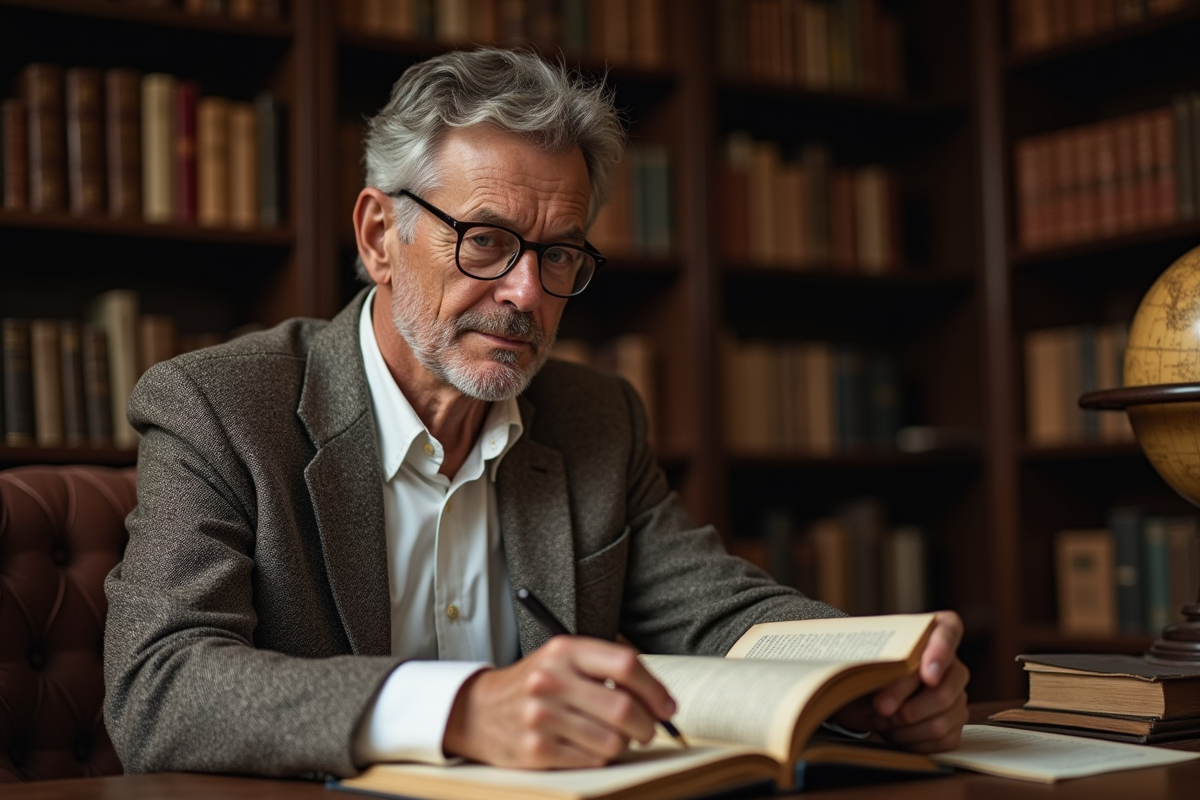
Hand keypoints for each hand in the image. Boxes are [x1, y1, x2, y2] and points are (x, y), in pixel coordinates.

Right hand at [442, 635, 676, 767]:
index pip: (625, 664)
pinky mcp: (536, 749)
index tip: (667, 706)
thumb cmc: (534, 683)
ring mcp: (541, 716)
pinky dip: (599, 758)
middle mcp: (551, 679)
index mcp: (565, 650)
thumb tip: (660, 698)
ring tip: (611, 738)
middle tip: (647, 730)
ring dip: (622, 745)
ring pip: (612, 741)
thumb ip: (607, 666)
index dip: (655, 689)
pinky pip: (591, 761)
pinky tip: (586, 746)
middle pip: (624, 708)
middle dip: (647, 726)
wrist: (478, 710)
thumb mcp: (563, 658)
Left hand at [830, 610, 969, 752]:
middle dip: (908, 705)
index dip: (940, 653)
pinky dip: (912, 741)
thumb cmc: (865, 670)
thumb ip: (875, 665)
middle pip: (943, 690)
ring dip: (905, 726)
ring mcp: (957, 696)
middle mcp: (952, 665)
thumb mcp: (862, 662)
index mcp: (934, 634)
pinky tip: (894, 732)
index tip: (926, 675)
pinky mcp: (955, 724)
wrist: (861, 693)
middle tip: (880, 707)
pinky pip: (942, 739)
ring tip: (881, 720)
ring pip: (941, 720)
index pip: (948, 632)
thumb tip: (879, 694)